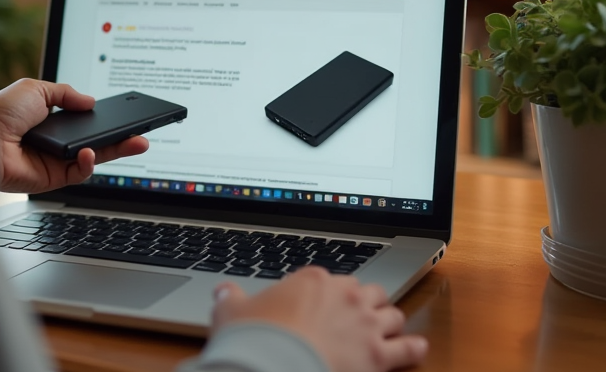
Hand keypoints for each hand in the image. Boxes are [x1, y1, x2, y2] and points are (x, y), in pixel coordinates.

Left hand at [0, 79, 149, 193]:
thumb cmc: (1, 113)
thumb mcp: (36, 89)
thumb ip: (66, 93)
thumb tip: (91, 101)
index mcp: (50, 119)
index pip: (85, 121)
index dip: (105, 119)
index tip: (126, 116)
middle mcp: (54, 141)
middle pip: (96, 141)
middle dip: (122, 138)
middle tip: (143, 134)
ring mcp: (55, 161)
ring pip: (94, 158)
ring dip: (117, 151)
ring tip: (137, 142)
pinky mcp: (52, 179)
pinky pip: (79, 174)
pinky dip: (89, 164)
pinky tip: (89, 154)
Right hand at [211, 267, 427, 371]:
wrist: (274, 367)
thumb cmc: (254, 339)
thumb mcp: (231, 312)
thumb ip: (230, 299)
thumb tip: (222, 292)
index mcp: (310, 279)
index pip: (327, 278)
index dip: (325, 292)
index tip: (320, 302)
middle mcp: (344, 295)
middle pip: (366, 290)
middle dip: (363, 300)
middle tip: (356, 312)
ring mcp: (364, 324)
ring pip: (391, 313)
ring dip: (389, 319)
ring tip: (387, 326)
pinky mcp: (378, 356)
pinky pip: (407, 348)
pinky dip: (413, 348)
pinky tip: (417, 347)